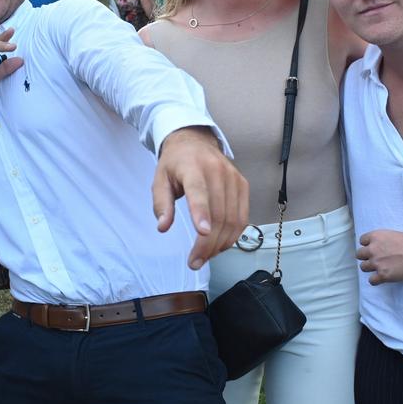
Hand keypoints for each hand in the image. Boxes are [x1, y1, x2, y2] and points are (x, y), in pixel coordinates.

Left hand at [153, 126, 247, 269]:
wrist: (196, 141)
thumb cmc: (175, 164)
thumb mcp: (159, 179)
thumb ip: (161, 203)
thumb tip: (163, 227)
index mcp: (192, 167)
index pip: (199, 191)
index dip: (202, 212)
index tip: (203, 233)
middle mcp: (217, 171)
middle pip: (218, 213)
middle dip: (207, 243)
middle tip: (195, 262)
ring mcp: (233, 178)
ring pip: (233, 219)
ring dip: (220, 244)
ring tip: (205, 257)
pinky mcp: (243, 185)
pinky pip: (242, 217)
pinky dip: (233, 236)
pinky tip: (219, 246)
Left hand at [356, 229, 402, 284]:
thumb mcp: (395, 235)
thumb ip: (383, 241)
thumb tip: (381, 247)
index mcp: (376, 236)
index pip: (362, 240)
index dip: (368, 245)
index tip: (374, 248)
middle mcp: (373, 249)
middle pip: (359, 254)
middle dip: (367, 257)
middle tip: (376, 259)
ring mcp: (377, 263)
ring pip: (363, 267)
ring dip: (371, 268)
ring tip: (381, 268)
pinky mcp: (383, 275)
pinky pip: (371, 280)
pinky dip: (376, 280)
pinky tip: (383, 278)